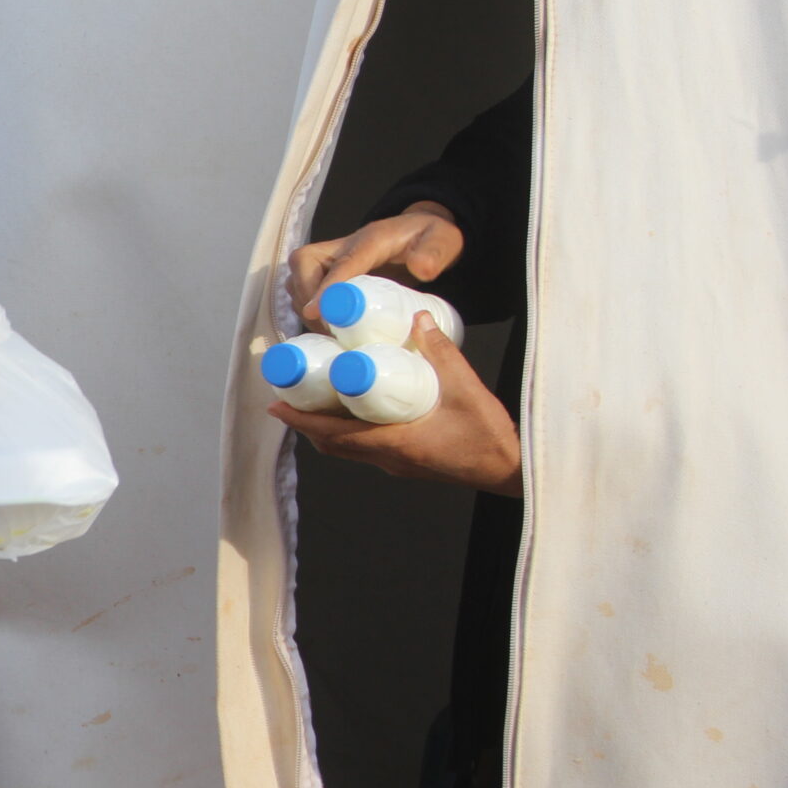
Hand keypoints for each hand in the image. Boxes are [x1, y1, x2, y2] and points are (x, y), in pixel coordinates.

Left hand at [267, 316, 520, 494]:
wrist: (511, 470)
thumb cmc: (489, 436)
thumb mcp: (466, 388)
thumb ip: (441, 352)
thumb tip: (416, 317)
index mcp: (395, 444)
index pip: (334, 435)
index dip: (302, 420)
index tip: (275, 405)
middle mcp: (388, 459)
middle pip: (332, 443)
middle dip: (307, 421)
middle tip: (290, 394)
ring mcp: (397, 464)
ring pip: (348, 447)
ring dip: (327, 427)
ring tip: (315, 398)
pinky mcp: (408, 462)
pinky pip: (366, 447)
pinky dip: (350, 430)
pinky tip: (355, 408)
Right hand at [286, 202, 464, 330]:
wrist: (423, 235)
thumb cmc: (431, 239)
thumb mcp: (443, 241)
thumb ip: (434, 253)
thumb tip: (421, 269)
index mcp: (371, 239)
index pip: (342, 263)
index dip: (326, 288)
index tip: (314, 312)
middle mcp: (344, 246)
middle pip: (304, 264)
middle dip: (306, 296)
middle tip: (327, 327)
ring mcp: (332, 259)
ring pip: (298, 277)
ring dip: (305, 305)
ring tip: (328, 331)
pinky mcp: (328, 273)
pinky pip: (303, 289)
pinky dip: (309, 309)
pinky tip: (327, 328)